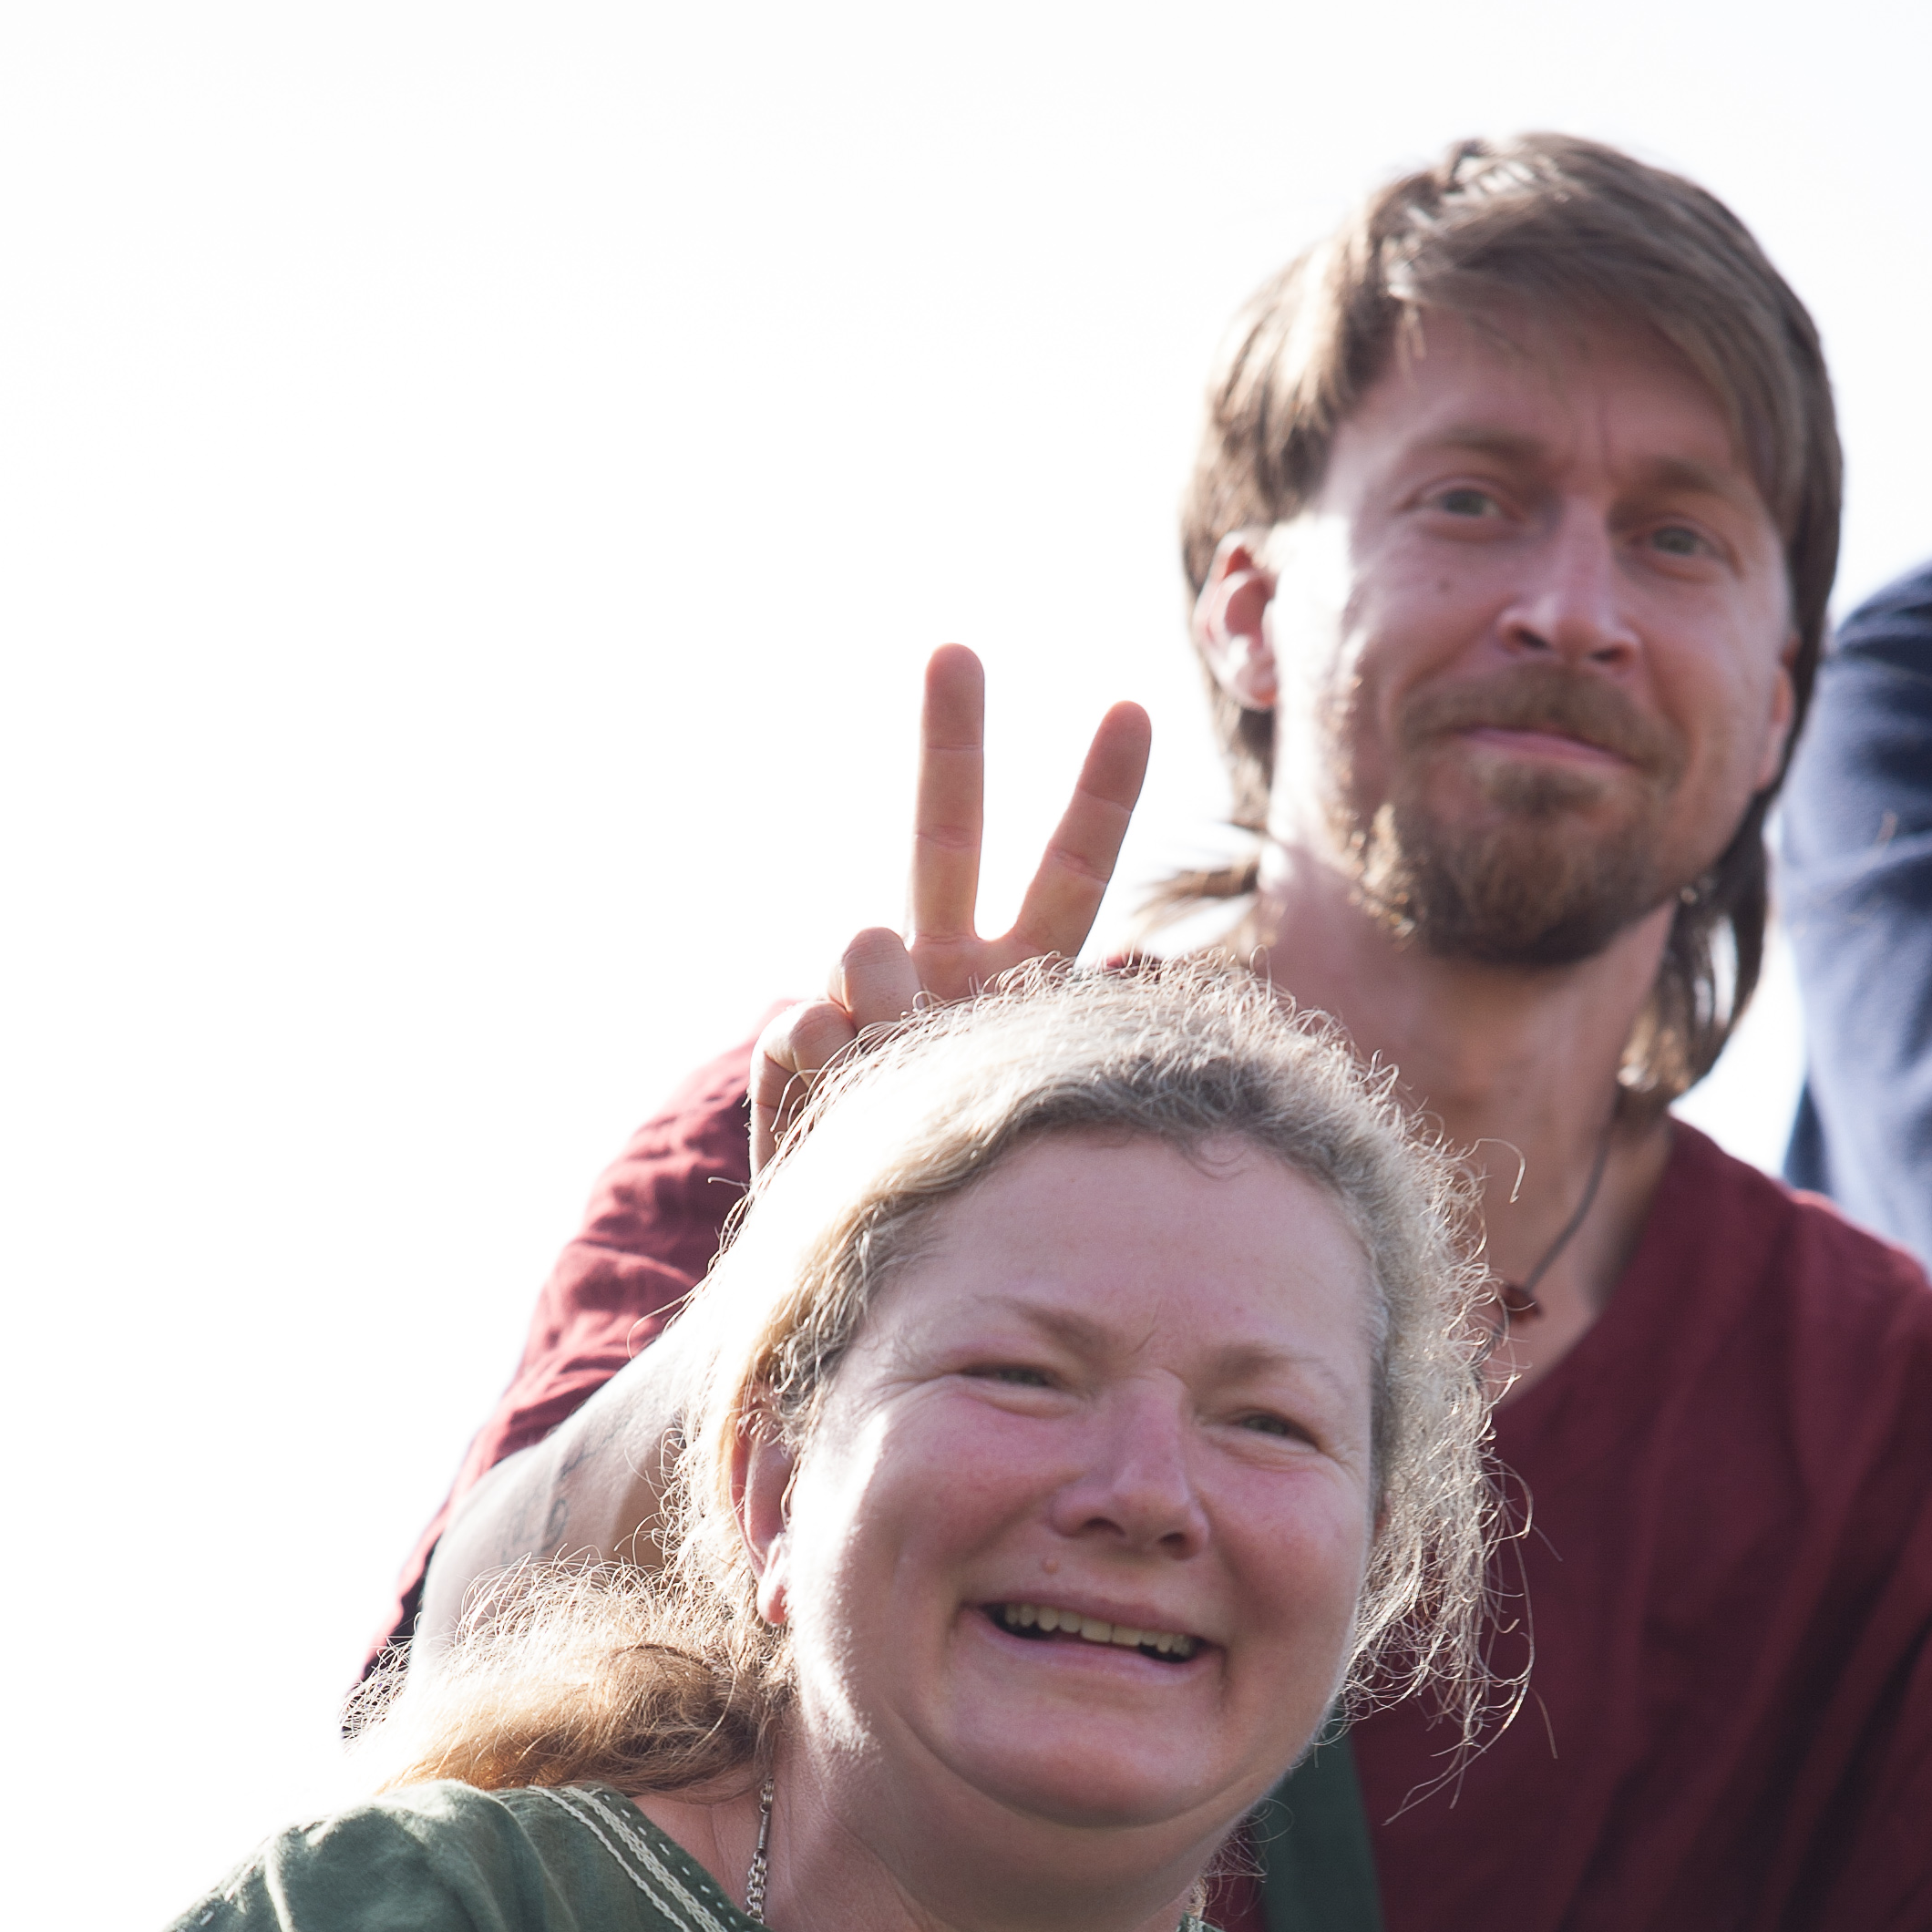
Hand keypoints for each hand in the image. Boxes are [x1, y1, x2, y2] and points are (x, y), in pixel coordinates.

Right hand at [749, 644, 1151, 1170]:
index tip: (1132, 708)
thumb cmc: (980, 1203)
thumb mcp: (1043, 1119)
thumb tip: (1049, 960)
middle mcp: (942, 970)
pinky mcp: (798, 1052)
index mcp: (1017, 978)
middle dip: (948, 739)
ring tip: (892, 1078)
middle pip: (943, 834)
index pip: (1069, 875)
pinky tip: (836, 1103)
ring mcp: (864, 1003)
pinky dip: (824, 1062)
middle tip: (955, 648)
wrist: (873, 1283)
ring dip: (883, 1008)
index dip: (1100, 797)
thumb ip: (1058, 1034)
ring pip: (863, 943)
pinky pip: (806, 1022)